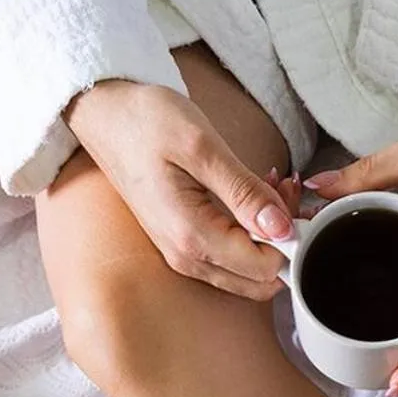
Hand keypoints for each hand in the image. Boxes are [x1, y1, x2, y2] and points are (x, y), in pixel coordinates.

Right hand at [65, 80, 293, 298]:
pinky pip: (229, 257)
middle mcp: (187, 258)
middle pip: (259, 279)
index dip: (289, 238)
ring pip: (247, 271)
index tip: (291, 196)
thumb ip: (244, 192)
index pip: (264, 267)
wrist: (106, 117)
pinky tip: (253, 195)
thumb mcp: (202, 147)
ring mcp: (183, 256)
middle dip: (283, 241)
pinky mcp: (184, 245)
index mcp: (191, 237)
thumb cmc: (145, 122)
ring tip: (271, 185)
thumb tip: (282, 228)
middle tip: (285, 189)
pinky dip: (251, 232)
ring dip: (269, 236)